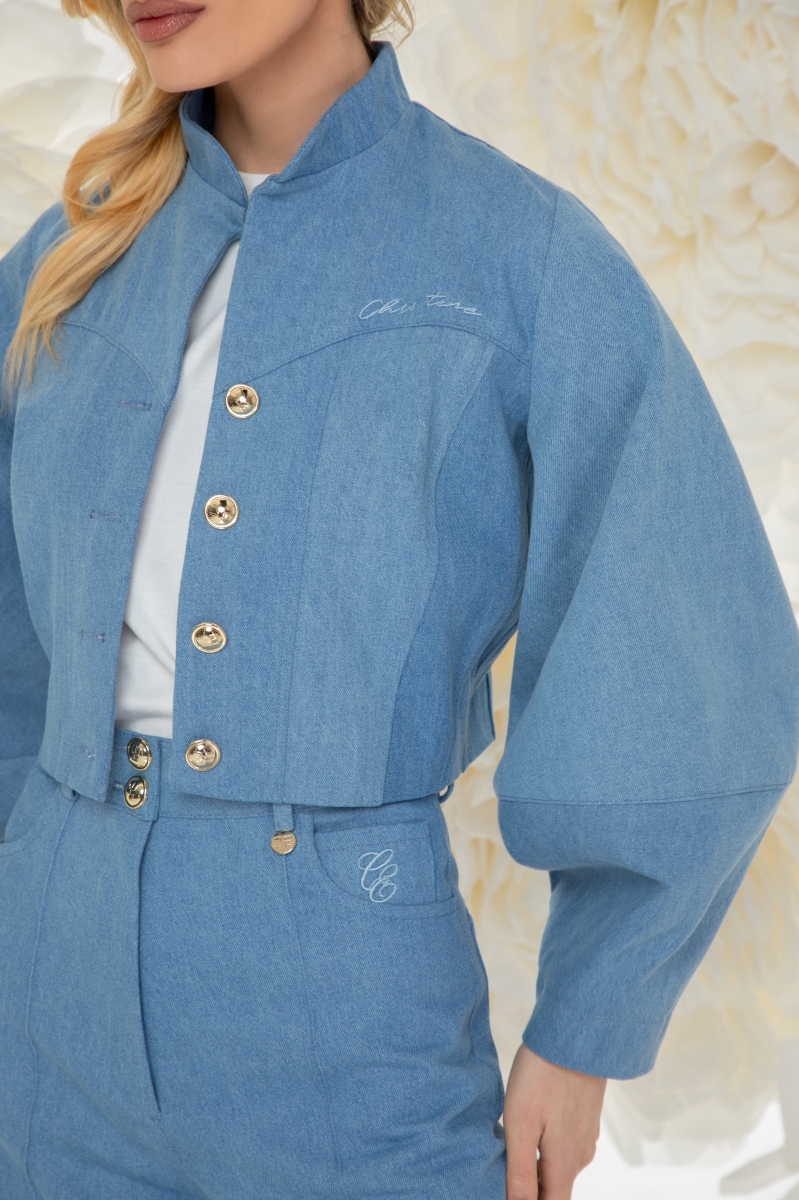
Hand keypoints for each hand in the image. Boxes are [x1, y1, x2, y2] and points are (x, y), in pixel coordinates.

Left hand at [503, 1043, 605, 1199]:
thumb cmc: (542, 1076)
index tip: (509, 1194)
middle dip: (532, 1189)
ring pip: (560, 1165)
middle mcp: (580, 1156)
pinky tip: (531, 1128)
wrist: (577, 1034)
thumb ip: (520, 1173)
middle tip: (503, 1172)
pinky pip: (566, 1144)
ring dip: (538, 1167)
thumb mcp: (521, 1124)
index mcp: (565, 1164)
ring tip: (510, 1151)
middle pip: (554, 1189)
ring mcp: (585, 1135)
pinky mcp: (585, 1116)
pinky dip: (547, 1146)